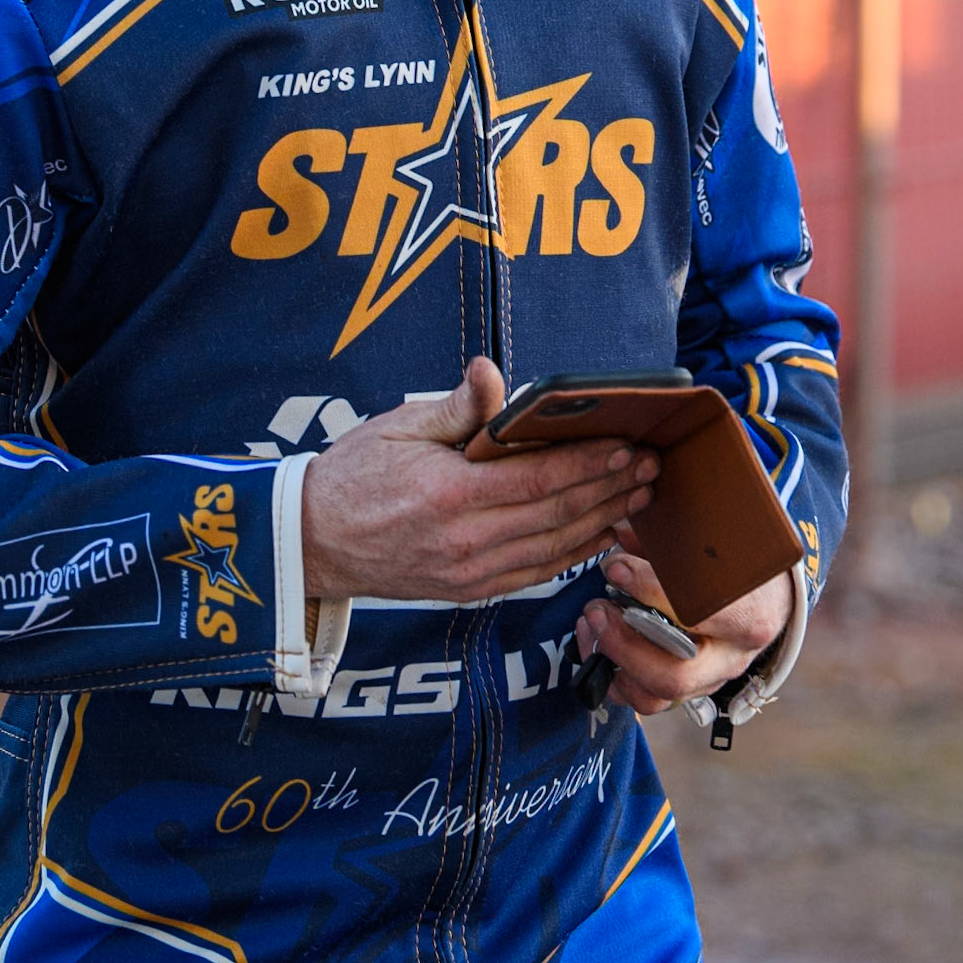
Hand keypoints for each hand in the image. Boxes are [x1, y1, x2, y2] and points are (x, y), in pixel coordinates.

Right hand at [301, 357, 658, 602]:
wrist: (311, 542)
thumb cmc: (351, 476)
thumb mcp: (398, 425)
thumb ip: (456, 406)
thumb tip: (491, 373)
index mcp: (449, 495)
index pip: (538, 479)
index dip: (589, 463)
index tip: (627, 445)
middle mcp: (466, 541)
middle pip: (557, 515)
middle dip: (610, 489)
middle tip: (652, 466)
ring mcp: (470, 572)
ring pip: (555, 549)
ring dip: (603, 522)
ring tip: (639, 497)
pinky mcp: (469, 590)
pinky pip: (535, 572)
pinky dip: (574, 554)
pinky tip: (601, 534)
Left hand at [575, 528, 792, 715]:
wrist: (767, 602)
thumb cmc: (738, 568)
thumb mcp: (716, 548)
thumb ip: (670, 539)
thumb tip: (620, 526)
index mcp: (749, 617)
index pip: (698, 613)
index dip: (650, 592)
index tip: (616, 568)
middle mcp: (730, 659)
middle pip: (675, 674)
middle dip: (625, 643)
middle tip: (596, 609)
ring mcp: (709, 681)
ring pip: (657, 694)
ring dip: (613, 661)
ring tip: (590, 624)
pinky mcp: (687, 693)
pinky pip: (645, 701)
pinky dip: (613, 678)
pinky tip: (595, 644)